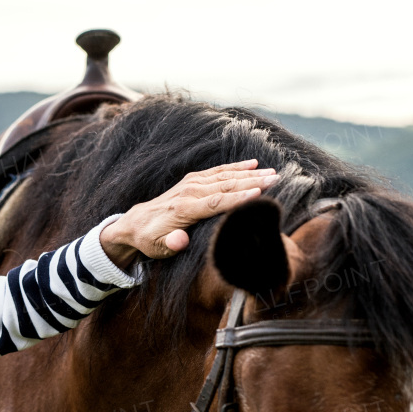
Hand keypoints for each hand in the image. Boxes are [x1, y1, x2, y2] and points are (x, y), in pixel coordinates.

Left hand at [99, 159, 279, 267]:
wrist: (135, 222)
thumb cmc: (150, 240)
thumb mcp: (156, 248)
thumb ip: (170, 244)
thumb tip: (180, 242)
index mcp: (184, 210)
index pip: (215, 202)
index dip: (237, 198)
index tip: (258, 193)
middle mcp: (189, 193)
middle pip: (225, 185)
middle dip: (252, 181)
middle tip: (276, 179)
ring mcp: (191, 184)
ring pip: (225, 176)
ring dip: (249, 173)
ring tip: (272, 172)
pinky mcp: (193, 180)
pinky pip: (218, 171)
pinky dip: (236, 166)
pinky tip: (253, 163)